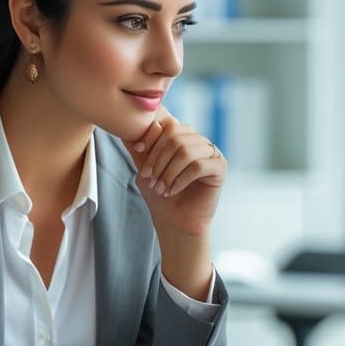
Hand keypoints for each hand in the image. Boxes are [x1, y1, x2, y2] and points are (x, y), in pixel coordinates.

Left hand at [123, 106, 224, 237]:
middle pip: (175, 136)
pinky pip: (198, 166)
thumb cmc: (160, 194)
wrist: (174, 221)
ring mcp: (211, 152)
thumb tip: (124, 128)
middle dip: (158, 158)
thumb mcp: (144, 167)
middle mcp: (198, 140)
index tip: (138, 150)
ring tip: (160, 188)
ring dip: (168, 172)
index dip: (151, 136)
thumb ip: (138, 148)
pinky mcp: (220, 167)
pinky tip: (173, 191)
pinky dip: (180, 179)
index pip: (167, 124)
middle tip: (149, 178)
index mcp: (183, 136)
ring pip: (186, 151)